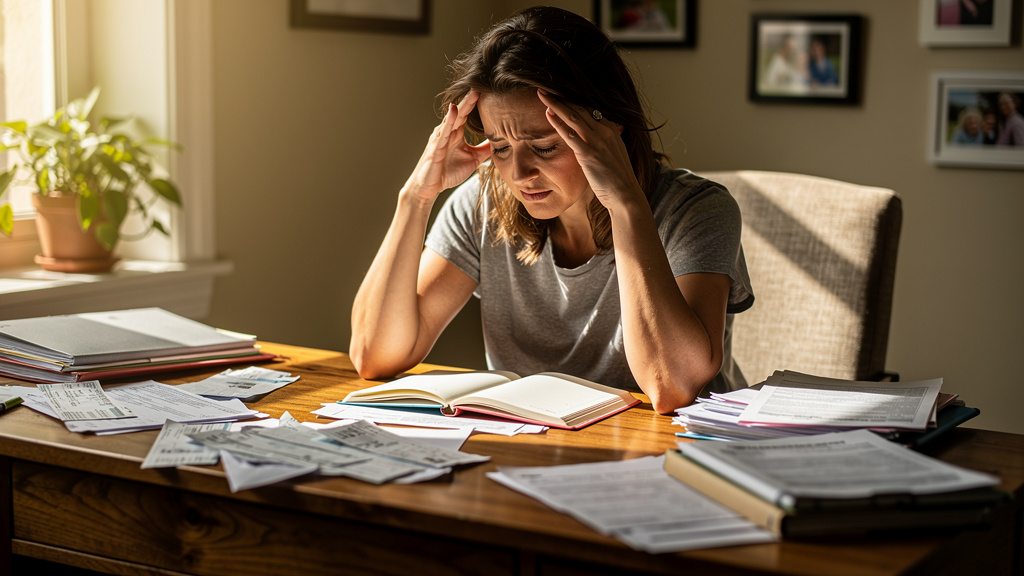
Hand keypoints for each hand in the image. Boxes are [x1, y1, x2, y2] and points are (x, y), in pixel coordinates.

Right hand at [403, 90, 491, 203]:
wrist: (429, 187)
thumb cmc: (447, 171)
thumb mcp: (473, 159)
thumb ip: (485, 149)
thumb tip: (502, 142)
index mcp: (456, 132)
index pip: (468, 113)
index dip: (477, 102)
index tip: (489, 90)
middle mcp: (447, 131)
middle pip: (461, 111)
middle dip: (471, 98)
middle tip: (483, 84)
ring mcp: (440, 138)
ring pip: (453, 118)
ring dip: (463, 105)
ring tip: (473, 93)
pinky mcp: (435, 148)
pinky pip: (443, 131)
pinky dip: (449, 120)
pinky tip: (454, 110)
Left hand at [537, 90, 645, 210]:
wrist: (626, 194)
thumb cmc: (618, 179)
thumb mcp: (614, 154)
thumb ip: (606, 143)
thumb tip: (598, 140)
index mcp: (612, 129)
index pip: (589, 109)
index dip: (573, 100)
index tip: (560, 94)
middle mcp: (605, 131)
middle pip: (580, 108)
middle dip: (561, 97)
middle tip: (546, 89)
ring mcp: (597, 141)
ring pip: (573, 117)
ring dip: (555, 104)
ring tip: (542, 94)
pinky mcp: (588, 153)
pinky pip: (570, 134)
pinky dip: (557, 123)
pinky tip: (547, 114)